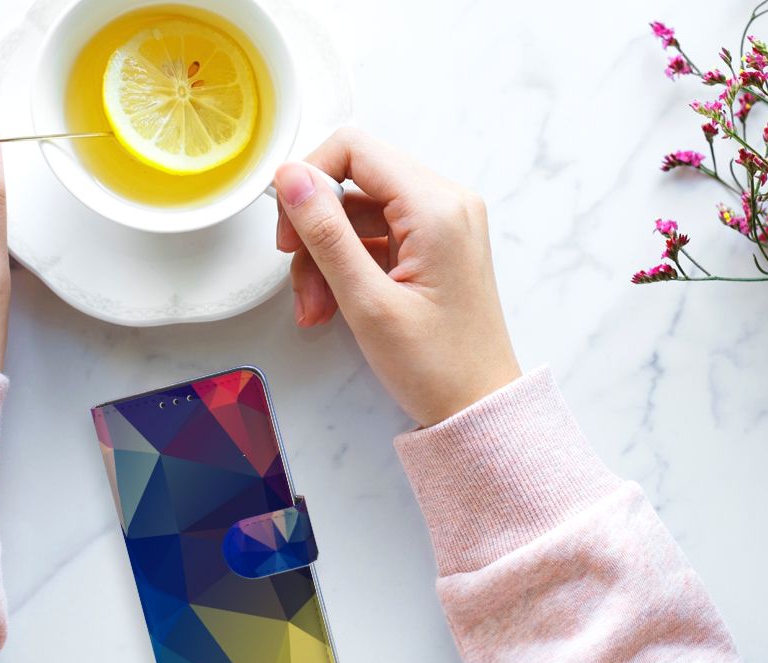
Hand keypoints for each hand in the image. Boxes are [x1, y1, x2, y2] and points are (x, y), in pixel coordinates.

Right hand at [274, 128, 519, 426]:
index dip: (309, 179)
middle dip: (315, 230)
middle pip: (353, 182)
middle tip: (298, 279)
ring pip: (357, 214)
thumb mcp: (367, 301)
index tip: (288, 227)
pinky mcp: (433, 245)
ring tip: (316, 309)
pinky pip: (374, 237)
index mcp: (436, 207)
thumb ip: (325, 233)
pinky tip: (333, 306)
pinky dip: (346, 267)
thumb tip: (290, 177)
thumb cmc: (437, 366)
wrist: (479, 408)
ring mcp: (441, 224)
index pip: (354, 149)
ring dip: (325, 257)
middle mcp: (445, 203)